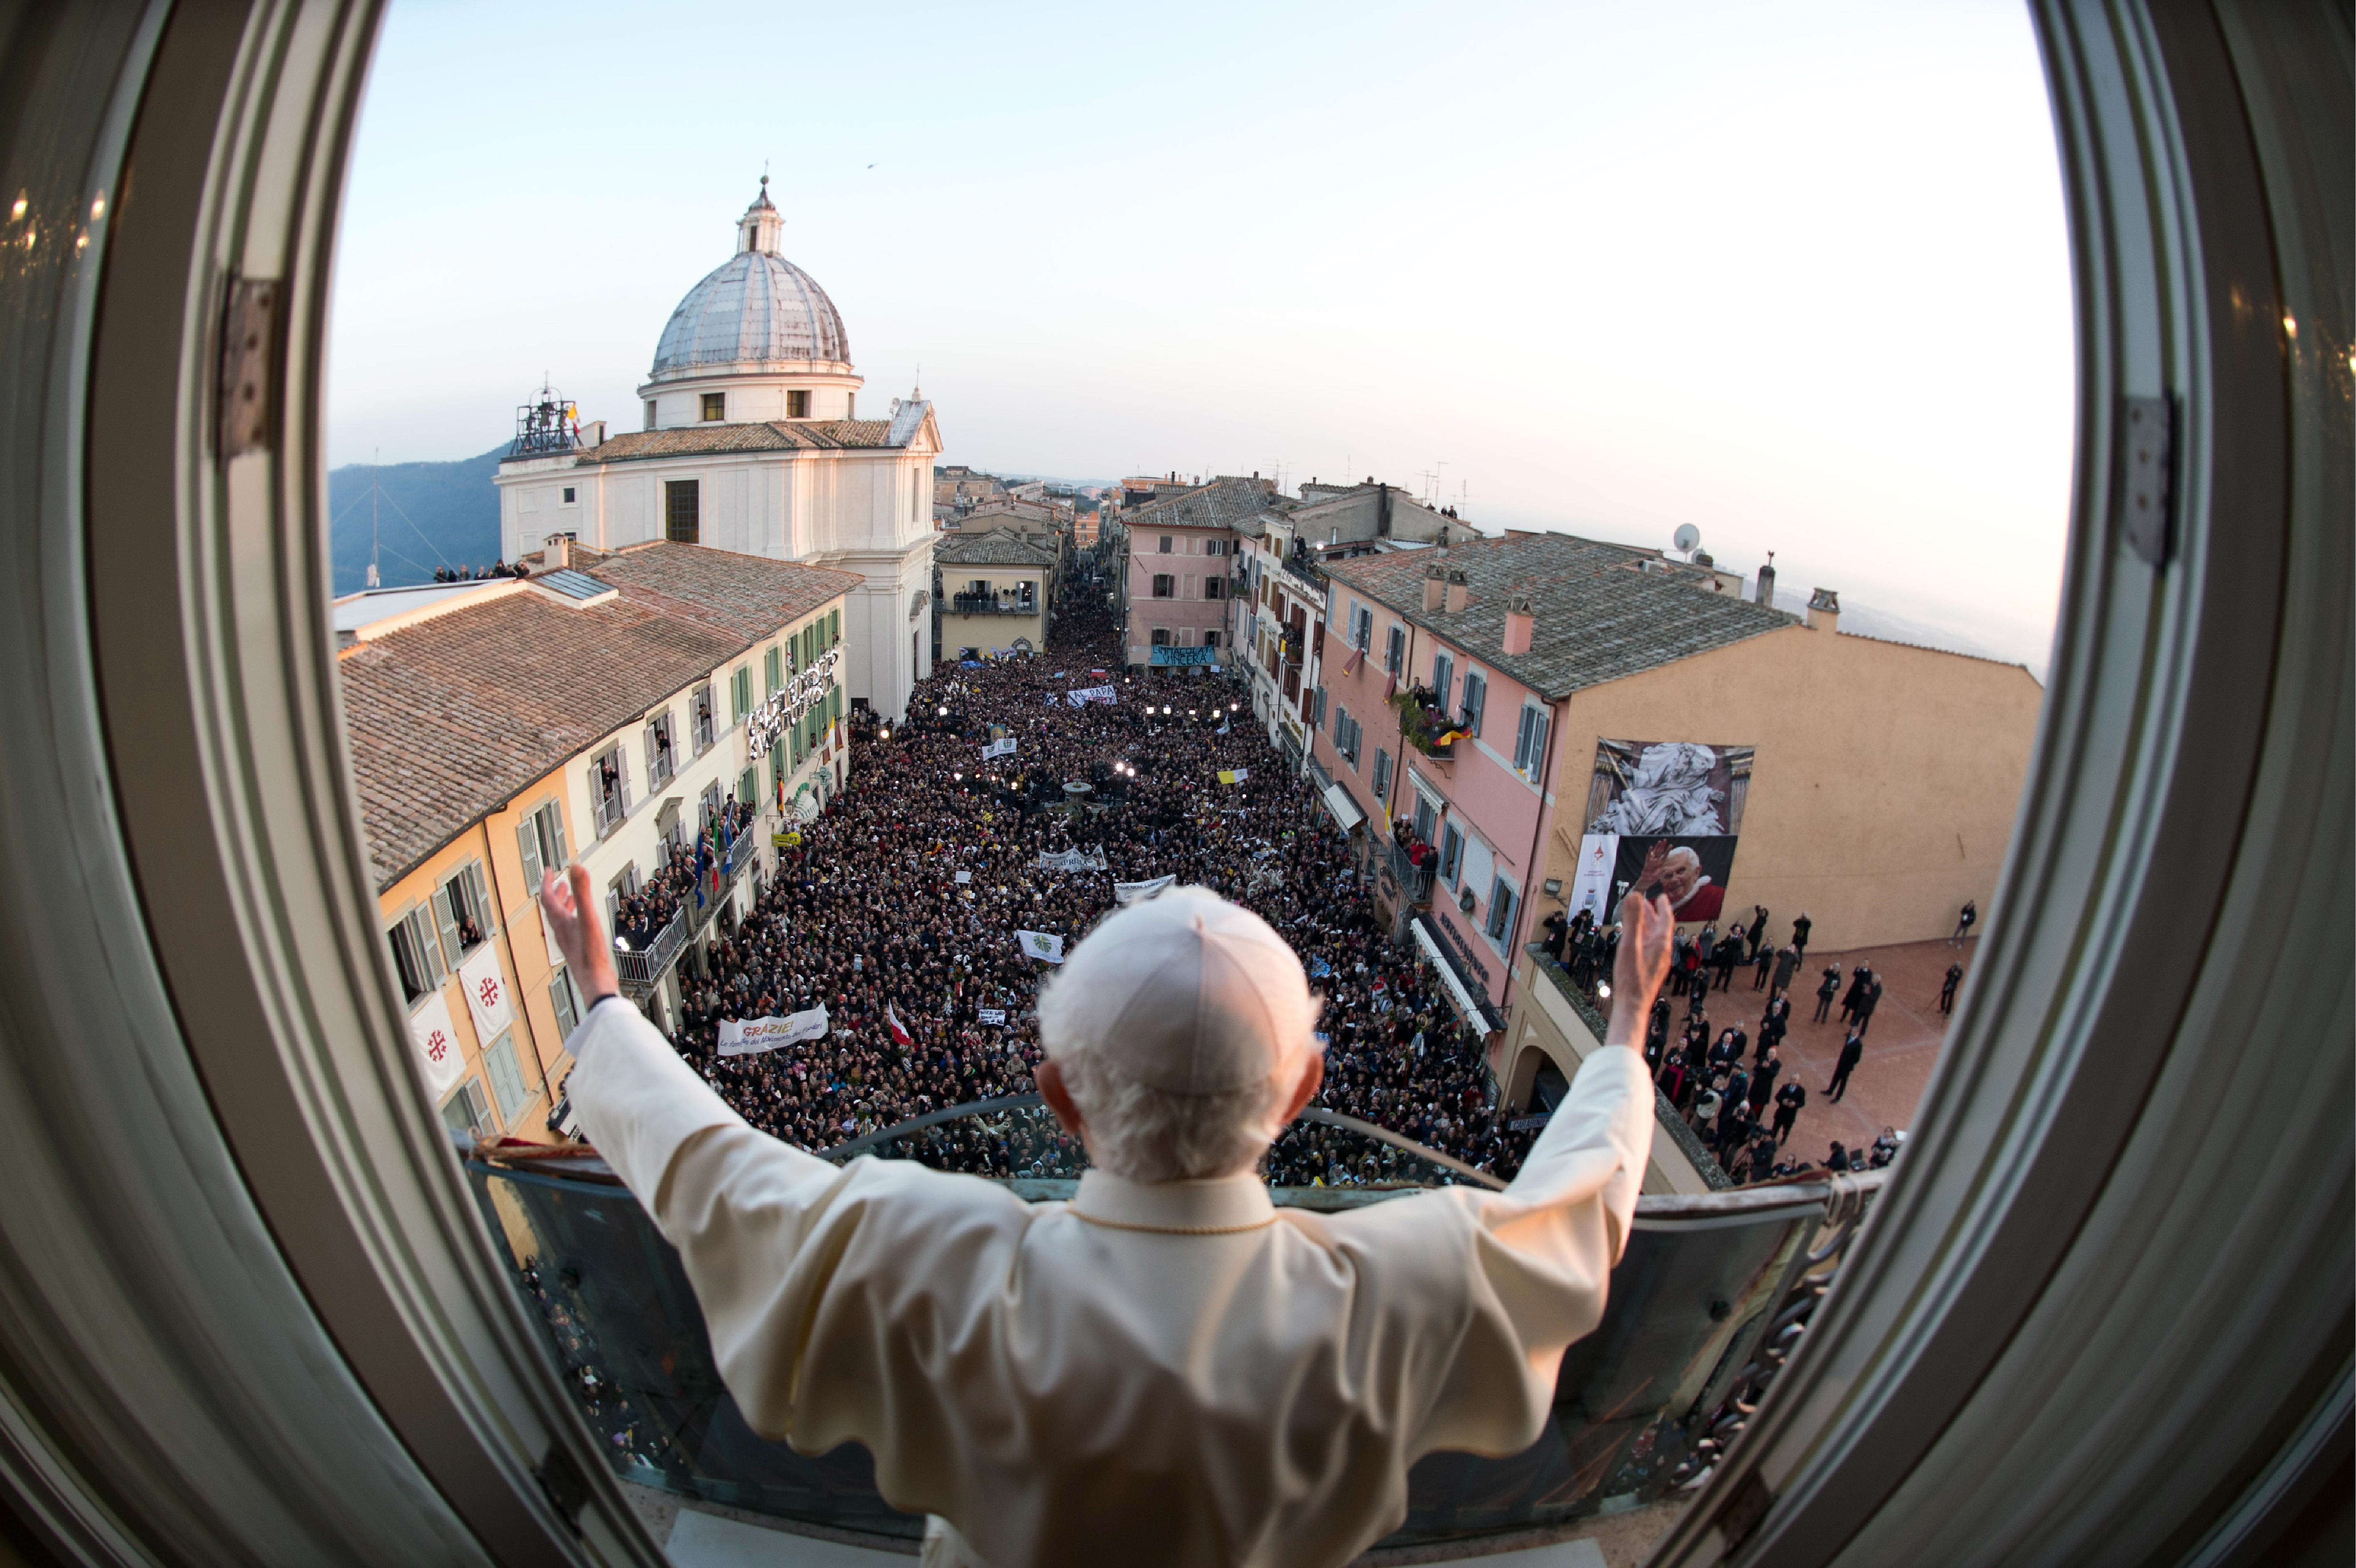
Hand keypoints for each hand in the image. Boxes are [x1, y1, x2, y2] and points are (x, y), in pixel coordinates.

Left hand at [542, 866, 620, 1009]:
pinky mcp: (576, 948)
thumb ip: (582, 892)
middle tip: (558, 880)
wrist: (595, 982)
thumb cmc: (591, 955)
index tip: (549, 870)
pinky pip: (570, 927)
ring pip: (561, 918)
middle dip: (555, 891)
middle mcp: (561, 931)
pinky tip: (582, 920)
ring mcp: (568, 940)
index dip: (547, 882)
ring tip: (569, 896)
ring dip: (564, 904)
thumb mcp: (588, 918)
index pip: (547, 898)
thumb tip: (576, 868)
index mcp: (560, 922)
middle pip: (552, 908)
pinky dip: (573, 917)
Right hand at [1607, 889, 1675, 1046]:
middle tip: (1648, 903)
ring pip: (1653, 938)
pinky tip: (1634, 941)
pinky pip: (1648, 948)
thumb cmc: (1632, 979)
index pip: (1666, 920)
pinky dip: (1643, 938)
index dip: (1663, 906)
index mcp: (1661, 945)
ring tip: (1639, 918)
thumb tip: (1635, 896)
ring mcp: (1656, 962)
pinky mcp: (1650, 970)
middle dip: (1653, 914)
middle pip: (1659, 928)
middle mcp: (1662, 952)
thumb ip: (1632, 920)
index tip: (1662, 896)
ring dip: (1647, 926)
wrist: (1633, 1005)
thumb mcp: (1630, 945)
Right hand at [1636, 838, 1668, 893]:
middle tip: (1665, 839)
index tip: (1671, 845)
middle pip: (1660, 852)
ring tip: (1659, 841)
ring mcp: (1651, 861)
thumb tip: (1669, 868)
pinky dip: (1650, 852)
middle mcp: (1656, 861)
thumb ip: (1664, 871)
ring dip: (1657, 847)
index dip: (1668, 850)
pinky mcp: (1647, 863)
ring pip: (1655, 852)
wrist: (1646, 881)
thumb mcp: (1660, 874)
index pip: (1665, 855)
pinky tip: (1651, 847)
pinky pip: (1648, 856)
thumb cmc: (1653, 878)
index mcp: (1660, 863)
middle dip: (1662, 846)